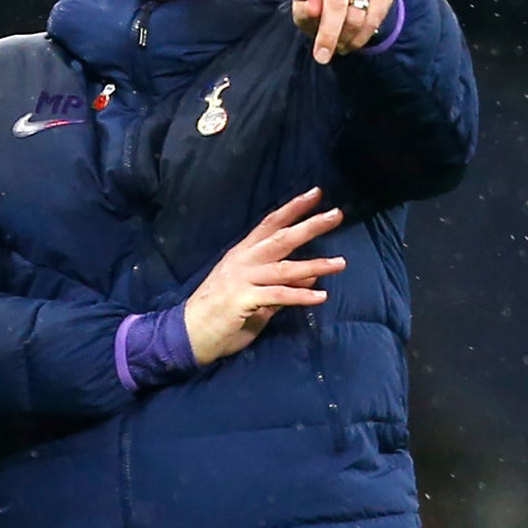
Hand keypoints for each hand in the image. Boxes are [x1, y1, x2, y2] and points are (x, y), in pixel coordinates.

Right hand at [183, 187, 346, 365]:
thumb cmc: (221, 315)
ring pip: (284, 267)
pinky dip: (300, 295)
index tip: (316, 193)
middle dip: (310, 225)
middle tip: (336, 214)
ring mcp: (241, 279)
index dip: (294, 208)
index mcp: (243, 253)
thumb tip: (313, 275)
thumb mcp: (256, 296)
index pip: (271, 224)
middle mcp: (243, 260)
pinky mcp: (242, 300)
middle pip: (281, 237)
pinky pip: (277, 296)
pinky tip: (320, 296)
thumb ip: (282, 284)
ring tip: (340, 263)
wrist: (187, 334)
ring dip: (315, 264)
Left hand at [292, 0, 393, 64]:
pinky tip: (352, 40)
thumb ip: (304, 12)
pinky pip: (375, 18)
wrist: (345, 7)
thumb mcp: (304, 14)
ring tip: (338, 45)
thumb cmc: (317, 9)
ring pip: (357, 15)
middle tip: (321, 57)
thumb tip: (314, 7)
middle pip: (337, 1)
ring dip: (345, 38)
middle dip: (329, 32)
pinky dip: (361, 37)